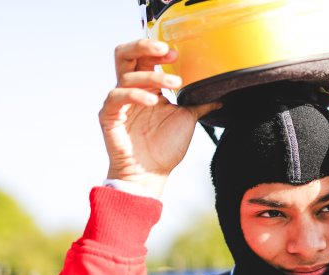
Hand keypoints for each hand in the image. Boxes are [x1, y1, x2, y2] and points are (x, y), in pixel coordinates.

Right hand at [99, 39, 220, 196]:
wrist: (153, 173)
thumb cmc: (165, 148)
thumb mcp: (187, 119)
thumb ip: (200, 104)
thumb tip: (219, 98)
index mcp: (146, 87)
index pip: (144, 57)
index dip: (157, 50)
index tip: (176, 54)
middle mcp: (130, 90)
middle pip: (125, 54)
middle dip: (144, 47)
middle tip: (165, 51)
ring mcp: (118, 102)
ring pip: (126, 74)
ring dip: (153, 76)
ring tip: (175, 85)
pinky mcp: (109, 116)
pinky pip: (117, 97)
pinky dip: (135, 94)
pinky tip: (153, 100)